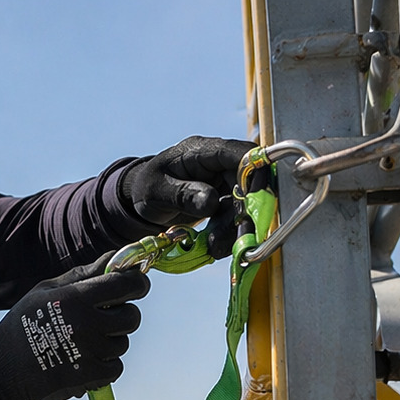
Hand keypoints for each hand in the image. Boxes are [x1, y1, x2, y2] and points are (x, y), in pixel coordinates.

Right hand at [0, 262, 149, 399]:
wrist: (3, 369)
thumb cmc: (24, 323)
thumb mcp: (47, 291)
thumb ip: (83, 274)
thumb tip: (114, 258)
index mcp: (76, 297)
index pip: (126, 284)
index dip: (137, 283)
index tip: (136, 284)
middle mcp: (86, 323)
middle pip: (132, 316)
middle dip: (123, 315)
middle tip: (104, 317)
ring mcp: (90, 351)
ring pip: (122, 343)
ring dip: (109, 342)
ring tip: (82, 342)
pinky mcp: (90, 376)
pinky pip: (116, 367)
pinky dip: (105, 366)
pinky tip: (84, 360)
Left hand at [118, 136, 253, 257]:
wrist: (142, 201)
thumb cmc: (147, 188)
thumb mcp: (157, 191)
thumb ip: (183, 194)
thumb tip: (212, 202)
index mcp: (203, 151)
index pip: (241, 153)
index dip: (255, 173)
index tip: (256, 199)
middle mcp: (218, 164)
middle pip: (248, 182)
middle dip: (246, 210)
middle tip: (239, 236)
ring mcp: (223, 183)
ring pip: (243, 203)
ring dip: (235, 228)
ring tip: (216, 249)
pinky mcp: (224, 201)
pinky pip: (234, 217)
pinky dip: (227, 234)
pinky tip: (215, 248)